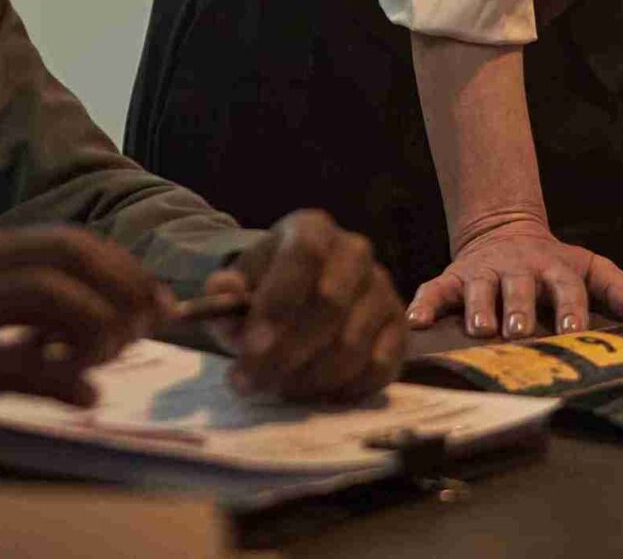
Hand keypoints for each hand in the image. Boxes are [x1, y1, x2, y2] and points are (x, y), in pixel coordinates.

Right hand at [0, 224, 173, 462]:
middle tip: (150, 324)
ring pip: (50, 296)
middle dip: (124, 286)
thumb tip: (79, 321)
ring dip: (99, 326)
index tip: (153, 299)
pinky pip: (18, 361)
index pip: (62, 239)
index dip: (120, 266)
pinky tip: (84, 397)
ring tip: (111, 358)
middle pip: (67, 256)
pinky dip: (64, 378)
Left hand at [208, 209, 404, 402]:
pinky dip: (344, 390)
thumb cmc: (266, 289)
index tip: (250, 347)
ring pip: (353, 344)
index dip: (279, 302)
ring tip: (276, 388)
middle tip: (251, 382)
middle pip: (330, 305)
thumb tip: (223, 292)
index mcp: (312, 230)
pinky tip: (314, 393)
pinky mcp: (399, 328)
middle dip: (286, 353)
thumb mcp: (238, 284)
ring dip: (309, 378)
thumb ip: (224, 291)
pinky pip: (379, 367)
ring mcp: (383, 290)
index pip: (304, 256)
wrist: (302, 294)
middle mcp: (355, 252)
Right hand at [405, 217, 622, 338]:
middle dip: (520, 309)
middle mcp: (517, 270)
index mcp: (552, 269)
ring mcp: (483, 273)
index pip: (566, 287)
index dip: (571, 308)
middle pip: (520, 288)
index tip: (574, 330)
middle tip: (520, 332)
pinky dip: (424, 304)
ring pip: (480, 289)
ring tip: (480, 330)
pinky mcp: (453, 278)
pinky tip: (416, 321)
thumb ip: (613, 285)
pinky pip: (435, 290)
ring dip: (480, 308)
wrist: (503, 230)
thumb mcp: (584, 265)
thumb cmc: (548, 262)